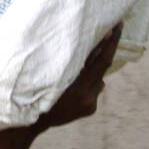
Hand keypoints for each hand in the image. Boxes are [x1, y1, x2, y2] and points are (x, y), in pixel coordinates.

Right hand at [2, 22, 122, 139]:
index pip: (102, 61)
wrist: (31, 122)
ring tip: (84, 58)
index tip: (118, 26)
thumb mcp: (52, 74)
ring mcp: (90, 105)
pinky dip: (89, 82)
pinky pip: (94, 90)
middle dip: (106, 49)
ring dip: (94, 68)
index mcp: (80, 87)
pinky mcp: (90, 110)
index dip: (110, 43)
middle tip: (112, 30)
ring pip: (98, 79)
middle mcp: (89, 97)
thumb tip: (95, 49)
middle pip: (103, 68)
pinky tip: (77, 82)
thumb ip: (74, 62)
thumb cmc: (36, 92)